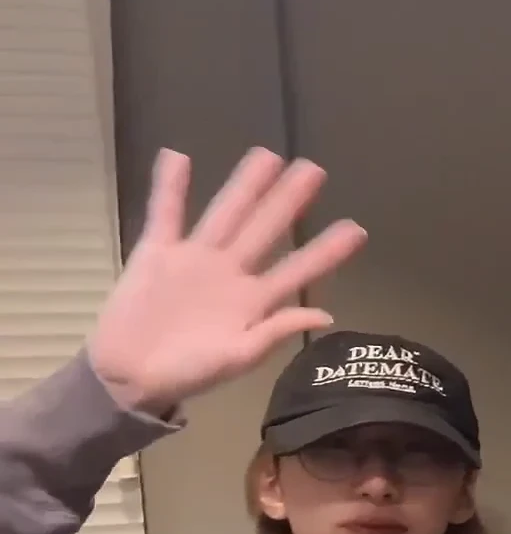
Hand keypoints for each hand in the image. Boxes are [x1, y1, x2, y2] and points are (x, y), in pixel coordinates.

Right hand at [87, 148, 366, 415]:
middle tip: (314, 169)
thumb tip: (326, 314)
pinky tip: (178, 157)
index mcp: (255, 299)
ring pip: (225, 213)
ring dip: (245, 185)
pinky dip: (169, 187)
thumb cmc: (189, 372)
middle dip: (289, 201)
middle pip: (265, 229)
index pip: (298, 269)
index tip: (356, 229)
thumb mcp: (239, 357)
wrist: (130, 377)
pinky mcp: (157, 252)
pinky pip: (165, 213)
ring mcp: (195, 258)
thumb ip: (277, 331)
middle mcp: (231, 272)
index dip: (325, 251)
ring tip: (267, 156)